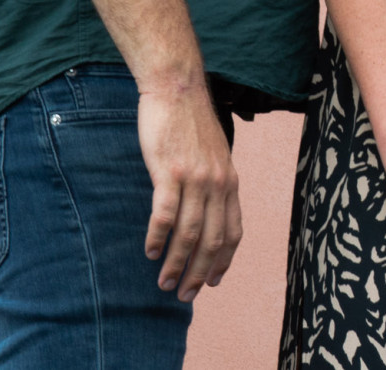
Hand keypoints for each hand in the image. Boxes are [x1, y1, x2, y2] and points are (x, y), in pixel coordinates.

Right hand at [139, 82, 241, 301]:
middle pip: (213, 239)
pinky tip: (150, 253)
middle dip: (201, 272)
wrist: (178, 90)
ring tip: (164, 283)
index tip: (214, 282)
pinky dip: (158, 238)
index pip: (234, 230)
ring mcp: (195, 178)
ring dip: (177, 263)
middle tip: (185, 295)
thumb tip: (207, 209)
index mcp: (230, 181)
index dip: (225, 260)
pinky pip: (164, 214)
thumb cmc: (191, 124)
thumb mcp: (214, 155)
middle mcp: (218, 183)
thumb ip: (214, 182)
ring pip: (189, 233)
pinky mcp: (170, 172)